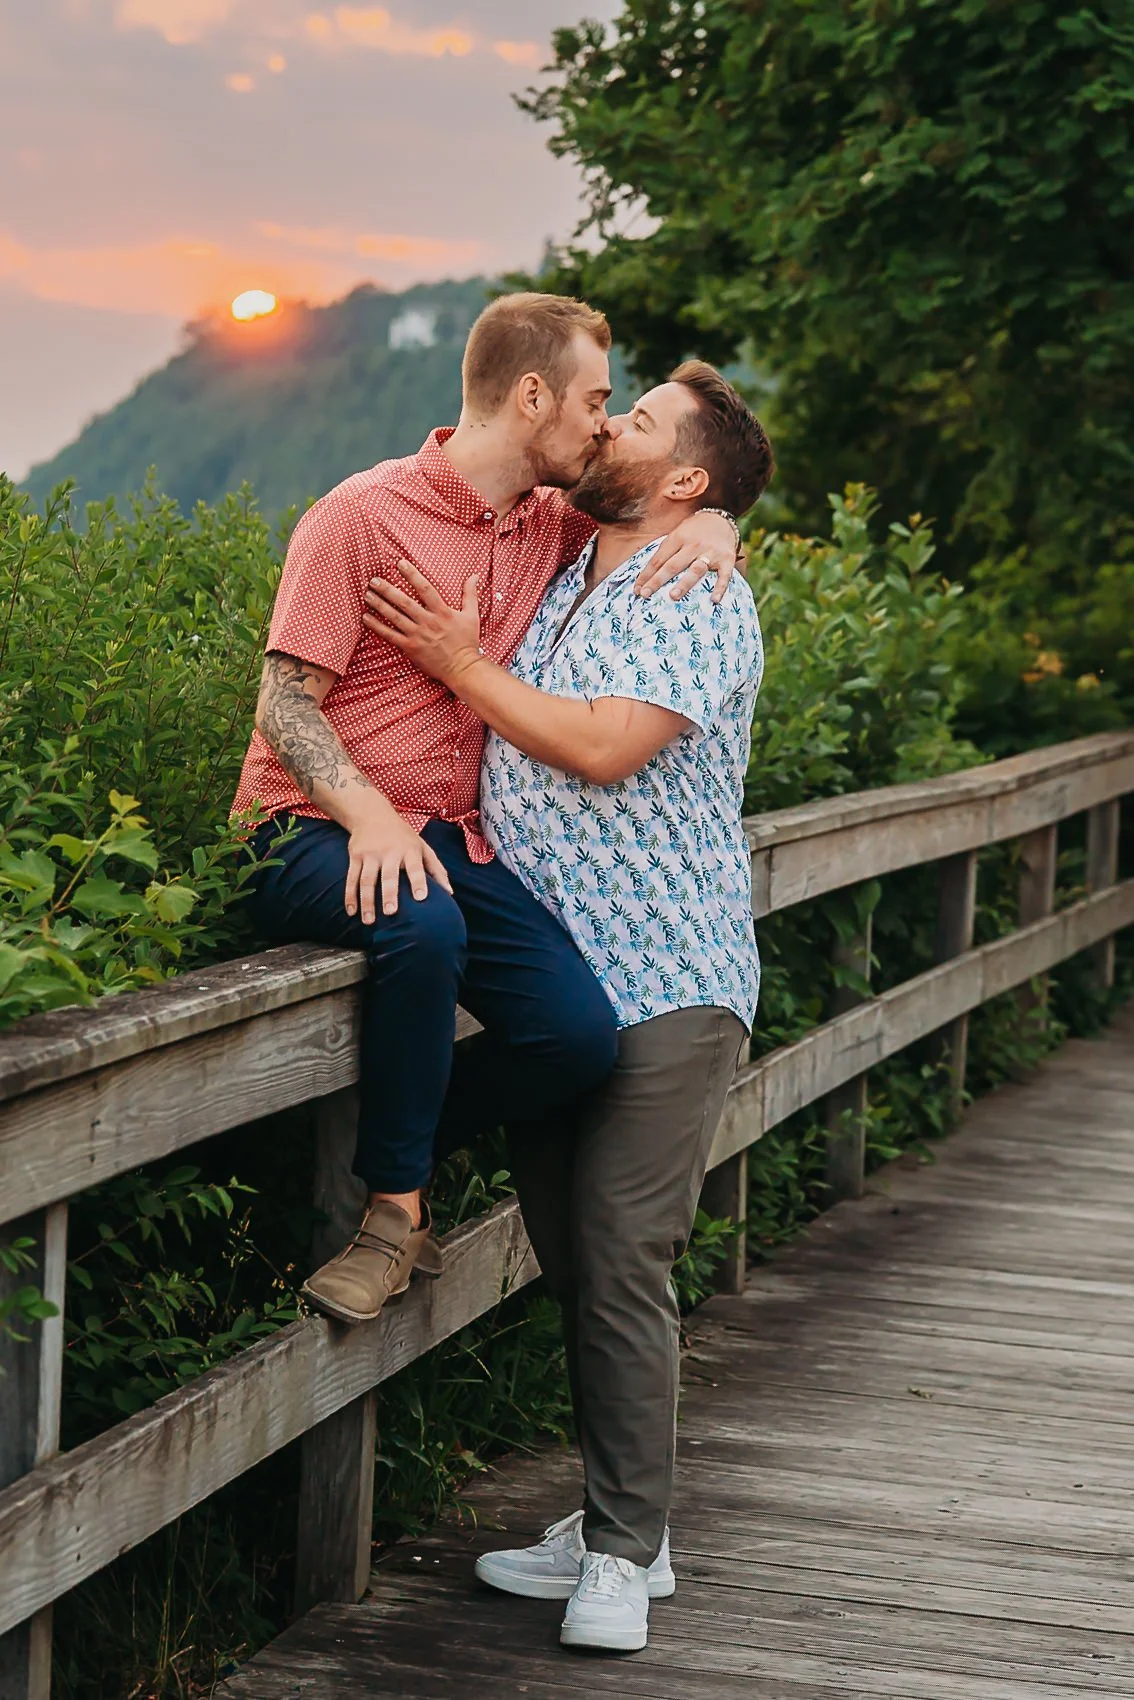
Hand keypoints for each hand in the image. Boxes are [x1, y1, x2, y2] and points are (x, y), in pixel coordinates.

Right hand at [343, 800, 451, 922]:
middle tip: (391, 912)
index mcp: (410, 850)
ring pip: (367, 880)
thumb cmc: (403, 836)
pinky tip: (351, 911)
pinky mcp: (356, 855)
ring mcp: (371, 854)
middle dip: (389, 894)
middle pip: (389, 875)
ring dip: (367, 901)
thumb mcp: (422, 846)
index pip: (415, 867)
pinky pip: (352, 878)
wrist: (372, 813)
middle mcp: (390, 851)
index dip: (419, 881)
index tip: (421, 898)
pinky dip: (350, 896)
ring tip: (369, 921)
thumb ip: (436, 869)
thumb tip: (449, 893)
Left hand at [363, 560, 481, 685]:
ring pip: (394, 617)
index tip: (400, 563)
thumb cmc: (467, 642)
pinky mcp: (410, 648)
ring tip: (367, 594)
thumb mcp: (472, 616)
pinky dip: (377, 627)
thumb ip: (470, 594)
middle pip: (404, 602)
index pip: (425, 589)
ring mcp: (418, 635)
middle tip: (373, 580)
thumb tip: (475, 576)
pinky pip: (390, 636)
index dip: (412, 575)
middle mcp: (428, 622)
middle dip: (387, 590)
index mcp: (442, 612)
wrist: (462, 668)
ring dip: (379, 605)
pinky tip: (366, 618)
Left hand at [634, 509, 740, 603]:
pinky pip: (724, 575)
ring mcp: (710, 552)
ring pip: (695, 570)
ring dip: (684, 583)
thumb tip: (645, 575)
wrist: (721, 519)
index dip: (646, 575)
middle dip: (658, 581)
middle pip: (673, 565)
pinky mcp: (727, 559)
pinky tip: (714, 600)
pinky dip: (720, 587)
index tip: (637, 590)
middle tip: (645, 594)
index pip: (658, 559)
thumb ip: (665, 551)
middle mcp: (693, 545)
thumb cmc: (693, 532)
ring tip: (673, 596)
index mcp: (677, 538)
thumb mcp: (677, 534)